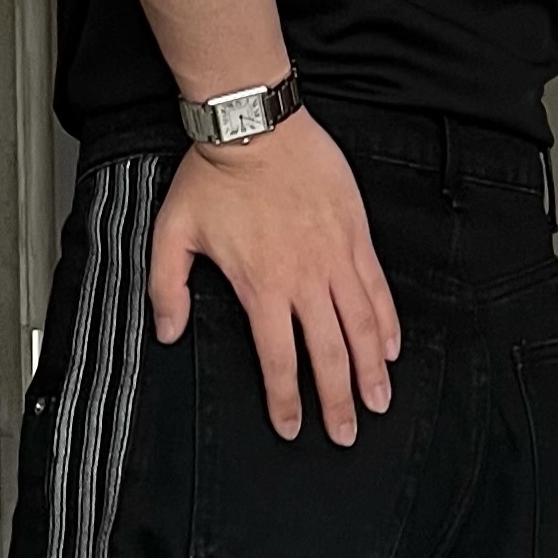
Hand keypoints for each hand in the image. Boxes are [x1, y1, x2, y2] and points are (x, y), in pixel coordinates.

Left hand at [149, 111, 400, 443]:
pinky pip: (377, 289)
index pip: (278, 360)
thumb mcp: (173, 234)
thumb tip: (168, 334)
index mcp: (261, 287)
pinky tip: (391, 348)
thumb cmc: (213, 176)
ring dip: (372, 370)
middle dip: (338, 401)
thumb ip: (166, 289)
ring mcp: (336, 258)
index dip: (287, 401)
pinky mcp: (356, 236)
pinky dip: (387, 322)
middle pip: (329, 355)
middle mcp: (304, 280)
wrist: (253, 124)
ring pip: (362, 327)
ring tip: (379, 401)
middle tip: (347, 433)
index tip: (292, 428)